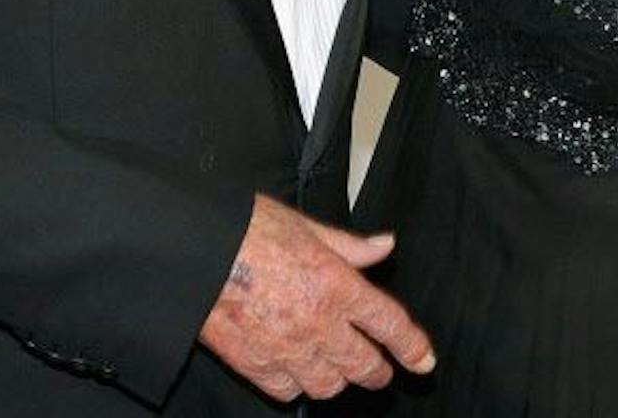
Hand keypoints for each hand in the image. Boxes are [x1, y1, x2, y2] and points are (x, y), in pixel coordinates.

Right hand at [199, 194, 435, 403]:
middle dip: (377, 370)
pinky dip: (298, 385)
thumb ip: (350, 246)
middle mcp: (317, 323)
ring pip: (330, 386)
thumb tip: (384, 246)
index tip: (423, 361)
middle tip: (378, 368)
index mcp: (335, 284)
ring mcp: (286, 349)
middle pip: (364, 365)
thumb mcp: (307, 226)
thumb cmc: (247, 230)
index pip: (389, 325)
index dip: (412, 347)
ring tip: (336, 367)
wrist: (195, 251)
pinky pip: (289, 391)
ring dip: (338, 379)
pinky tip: (296, 370)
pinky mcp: (255, 365)